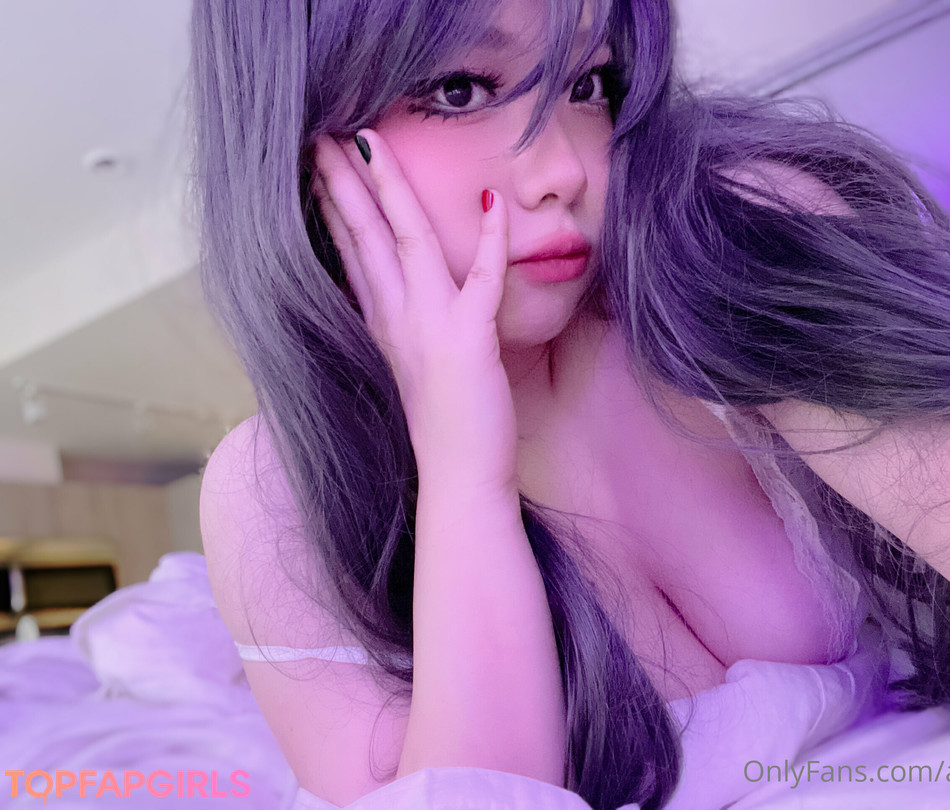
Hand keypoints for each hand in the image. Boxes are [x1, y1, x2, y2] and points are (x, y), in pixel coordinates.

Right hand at [311, 131, 518, 492]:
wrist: (456, 481)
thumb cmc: (440, 429)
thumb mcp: (409, 368)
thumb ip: (400, 328)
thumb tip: (398, 295)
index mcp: (380, 323)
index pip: (350, 250)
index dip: (335, 203)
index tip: (322, 163)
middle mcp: (395, 318)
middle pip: (362, 234)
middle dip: (343, 179)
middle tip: (323, 132)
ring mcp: (429, 326)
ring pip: (406, 240)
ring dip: (389, 188)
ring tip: (371, 140)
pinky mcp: (468, 340)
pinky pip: (482, 278)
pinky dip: (490, 239)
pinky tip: (492, 201)